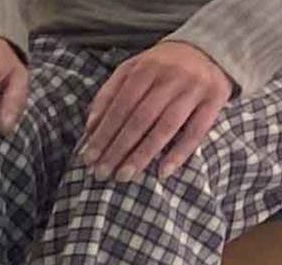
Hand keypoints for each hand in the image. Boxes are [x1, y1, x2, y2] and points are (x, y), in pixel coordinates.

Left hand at [80, 42, 234, 178]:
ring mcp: (195, 88)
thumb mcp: (131, 70)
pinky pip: (197, 131)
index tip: (88, 158)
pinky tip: (162, 173)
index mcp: (146, 68)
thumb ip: (109, 94)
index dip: (103, 134)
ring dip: (143, 154)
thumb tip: (90, 127)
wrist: (207, 49)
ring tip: (124, 176)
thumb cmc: (159, 67)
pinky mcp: (216, 99)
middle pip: (141, 118)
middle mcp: (172, 77)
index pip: (120, 106)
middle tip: (101, 173)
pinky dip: (180, 153)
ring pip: (166, 127)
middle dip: (118, 148)